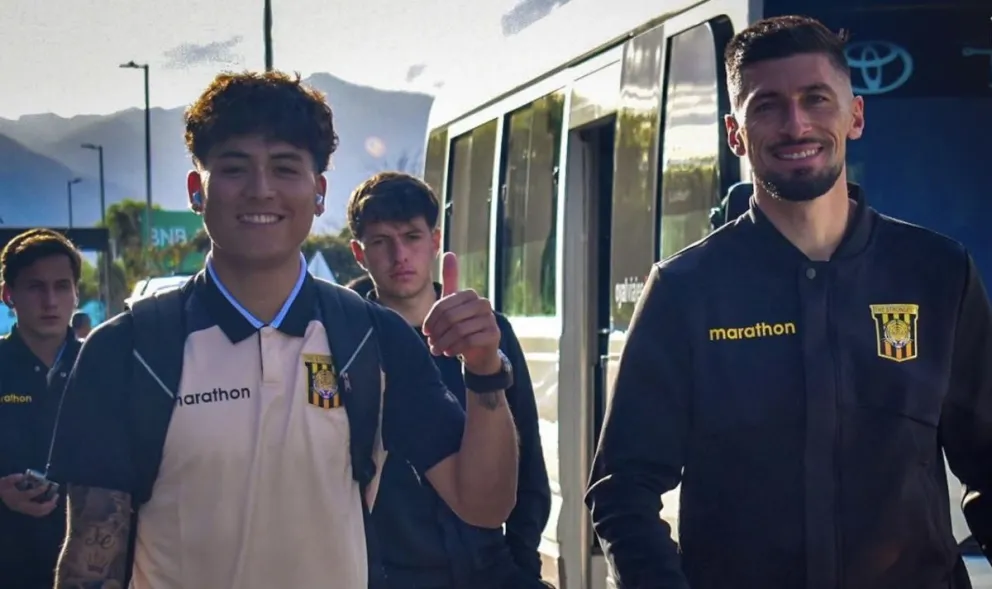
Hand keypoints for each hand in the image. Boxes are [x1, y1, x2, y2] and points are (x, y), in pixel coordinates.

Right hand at [0, 473, 58, 516]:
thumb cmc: (4, 486)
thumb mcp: (7, 480)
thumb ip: (15, 478)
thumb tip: (24, 475)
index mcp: (17, 497)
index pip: (30, 495)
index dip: (40, 490)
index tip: (47, 484)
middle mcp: (21, 505)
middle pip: (37, 508)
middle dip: (48, 503)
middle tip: (56, 495)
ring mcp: (23, 510)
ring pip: (38, 513)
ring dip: (48, 508)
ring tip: (55, 501)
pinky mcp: (24, 511)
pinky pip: (36, 513)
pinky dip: (45, 510)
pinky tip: (50, 505)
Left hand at [423, 252, 501, 373]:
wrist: (480, 351)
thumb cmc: (463, 325)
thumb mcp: (453, 304)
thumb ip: (451, 280)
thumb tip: (449, 252)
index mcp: (470, 294)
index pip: (443, 305)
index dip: (431, 320)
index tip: (426, 332)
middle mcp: (483, 303)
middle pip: (450, 317)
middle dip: (437, 333)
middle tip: (431, 344)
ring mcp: (490, 319)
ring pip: (459, 330)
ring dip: (444, 343)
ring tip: (437, 350)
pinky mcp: (494, 334)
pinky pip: (469, 340)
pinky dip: (455, 348)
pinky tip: (449, 353)